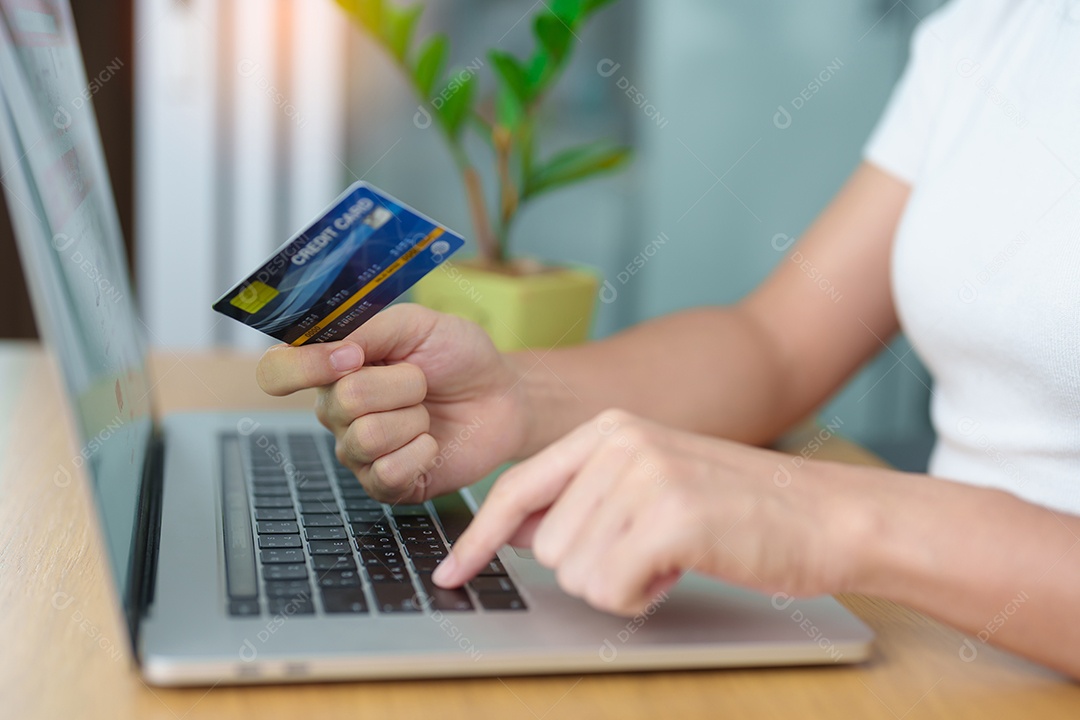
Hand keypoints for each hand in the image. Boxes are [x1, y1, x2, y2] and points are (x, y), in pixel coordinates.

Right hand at [256, 304, 529, 502]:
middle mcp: (334, 412)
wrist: (504, 394)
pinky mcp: (386, 485)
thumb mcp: (416, 323)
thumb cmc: (458, 356)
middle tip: (421, 382)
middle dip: (400, 385)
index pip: (276, 372)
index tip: (353, 356)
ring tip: (427, 412)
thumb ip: (370, 328)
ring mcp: (357, 452)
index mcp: (330, 368)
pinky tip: (431, 443)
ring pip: (368, 437)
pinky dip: (421, 452)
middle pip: (342, 402)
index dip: (306, 366)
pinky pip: (388, 473)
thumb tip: (338, 351)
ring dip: (414, 418)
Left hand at [433, 410, 871, 615]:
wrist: (826, 514)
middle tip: (651, 548)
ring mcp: (645, 476)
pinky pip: (613, 589)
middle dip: (594, 566)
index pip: (518, 487)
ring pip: (575, 573)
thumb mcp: (650, 482)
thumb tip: (509, 528)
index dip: (478, 536)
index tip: (453, 573)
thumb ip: (580, 497)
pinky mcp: (672, 517)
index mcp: (609, 430)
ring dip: (621, 583)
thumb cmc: (737, 507)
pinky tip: (681, 569)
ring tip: (672, 554)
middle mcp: (620, 443)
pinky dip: (642, 597)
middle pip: (546, 545)